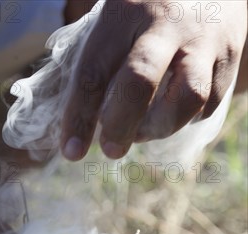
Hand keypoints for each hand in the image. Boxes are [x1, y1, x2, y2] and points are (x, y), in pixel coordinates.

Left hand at [61, 0, 246, 159]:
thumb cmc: (149, 5)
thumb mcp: (119, 16)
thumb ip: (101, 59)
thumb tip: (81, 120)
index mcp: (125, 11)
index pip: (94, 70)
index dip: (80, 117)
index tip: (72, 152)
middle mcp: (166, 22)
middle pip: (140, 82)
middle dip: (120, 126)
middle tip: (110, 150)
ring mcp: (203, 39)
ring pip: (188, 97)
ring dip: (161, 127)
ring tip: (143, 132)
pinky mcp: (228, 54)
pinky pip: (210, 101)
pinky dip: (186, 119)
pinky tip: (170, 115)